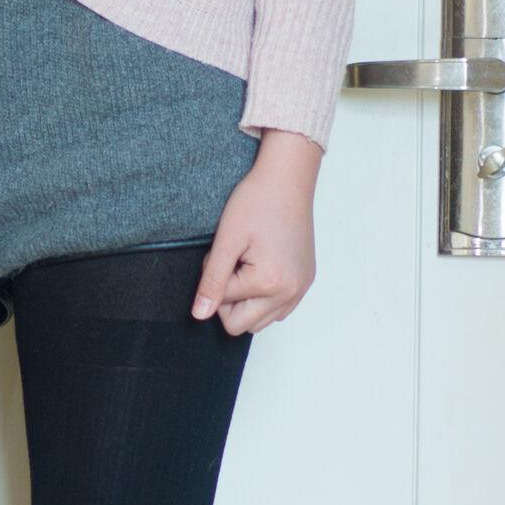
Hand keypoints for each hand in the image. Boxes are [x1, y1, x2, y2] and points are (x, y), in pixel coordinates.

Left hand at [191, 131, 323, 333]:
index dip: (214, 279)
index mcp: (270, 283)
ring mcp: (301, 289)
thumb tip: (199, 315)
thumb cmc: (256, 201)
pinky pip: (278, 309)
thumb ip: (212, 281)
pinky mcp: (305, 282)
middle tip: (232, 264)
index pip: (222, 306)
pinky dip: (263, 298)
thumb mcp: (226, 240)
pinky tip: (261, 270)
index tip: (224, 253)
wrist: (287, 180)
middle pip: (241, 325)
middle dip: (228, 299)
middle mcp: (290, 292)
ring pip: (260, 322)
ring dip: (245, 301)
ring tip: (246, 266)